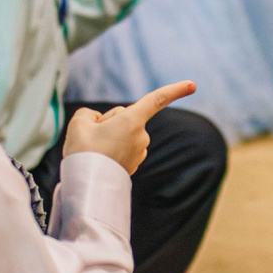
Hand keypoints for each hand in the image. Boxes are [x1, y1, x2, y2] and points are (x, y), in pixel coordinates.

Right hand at [63, 80, 197, 173]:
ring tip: (94, 151)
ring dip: (109, 137)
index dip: (175, 90)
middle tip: (92, 139)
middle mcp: (142, 136)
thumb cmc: (83, 152)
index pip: (156, 100)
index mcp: (133, 121)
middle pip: (124, 117)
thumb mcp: (78, 123)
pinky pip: (121, 147)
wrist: (86, 188)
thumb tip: (97, 122)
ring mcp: (139, 152)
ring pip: (122, 133)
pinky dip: (111, 150)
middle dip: (109, 122)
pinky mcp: (133, 164)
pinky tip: (100, 159)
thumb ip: (89, 114)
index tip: (193, 85)